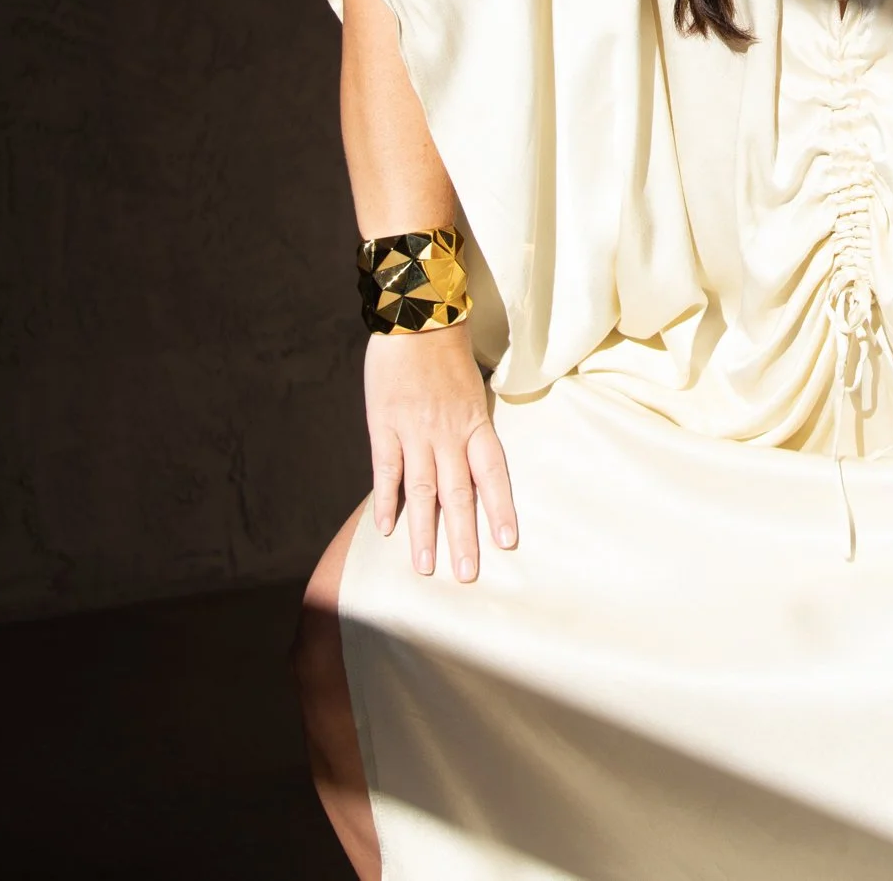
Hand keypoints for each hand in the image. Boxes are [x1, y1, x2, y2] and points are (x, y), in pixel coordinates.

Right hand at [365, 323, 517, 581]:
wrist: (417, 317)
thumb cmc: (448, 351)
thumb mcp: (472, 388)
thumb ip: (472, 426)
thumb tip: (475, 462)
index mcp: (475, 422)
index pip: (494, 473)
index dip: (501, 508)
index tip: (508, 542)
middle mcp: (448, 432)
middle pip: (459, 493)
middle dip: (463, 538)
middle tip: (466, 575)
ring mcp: (415, 431)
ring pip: (423, 491)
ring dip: (425, 532)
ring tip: (427, 568)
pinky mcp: (384, 426)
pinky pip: (385, 471)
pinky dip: (386, 501)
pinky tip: (385, 529)